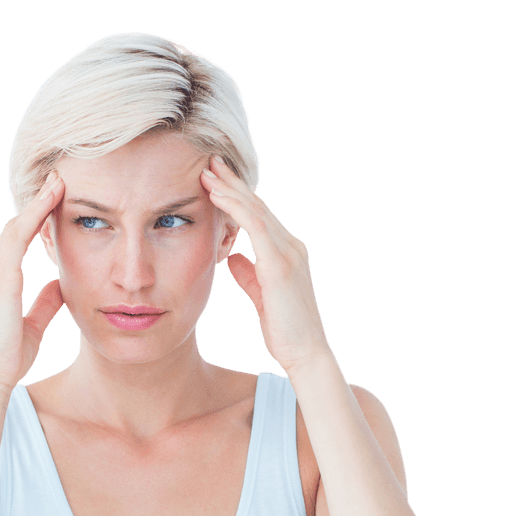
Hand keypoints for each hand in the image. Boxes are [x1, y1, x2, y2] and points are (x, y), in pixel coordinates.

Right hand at [0, 171, 65, 393]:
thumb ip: (44, 303)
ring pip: (16, 228)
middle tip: (58, 178)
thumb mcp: (33, 325)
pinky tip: (50, 203)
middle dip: (37, 203)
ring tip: (58, 182)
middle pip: (15, 227)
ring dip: (38, 204)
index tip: (54, 199)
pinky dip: (34, 219)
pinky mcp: (0, 282)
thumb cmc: (8, 357)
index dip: (35, 218)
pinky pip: (17, 241)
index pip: (16, 240)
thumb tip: (60, 285)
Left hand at [200, 156, 331, 376]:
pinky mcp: (280, 264)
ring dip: (230, 189)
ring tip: (208, 172)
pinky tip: (217, 196)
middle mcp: (290, 246)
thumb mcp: (261, 298)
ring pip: (255, 209)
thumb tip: (233, 258)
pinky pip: (255, 226)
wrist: (306, 353)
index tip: (216, 182)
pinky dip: (235, 208)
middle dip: (233, 183)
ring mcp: (287, 253)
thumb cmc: (286, 332)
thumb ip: (249, 276)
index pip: (260, 217)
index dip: (238, 197)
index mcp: (286, 253)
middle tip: (210, 162)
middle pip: (258, 205)